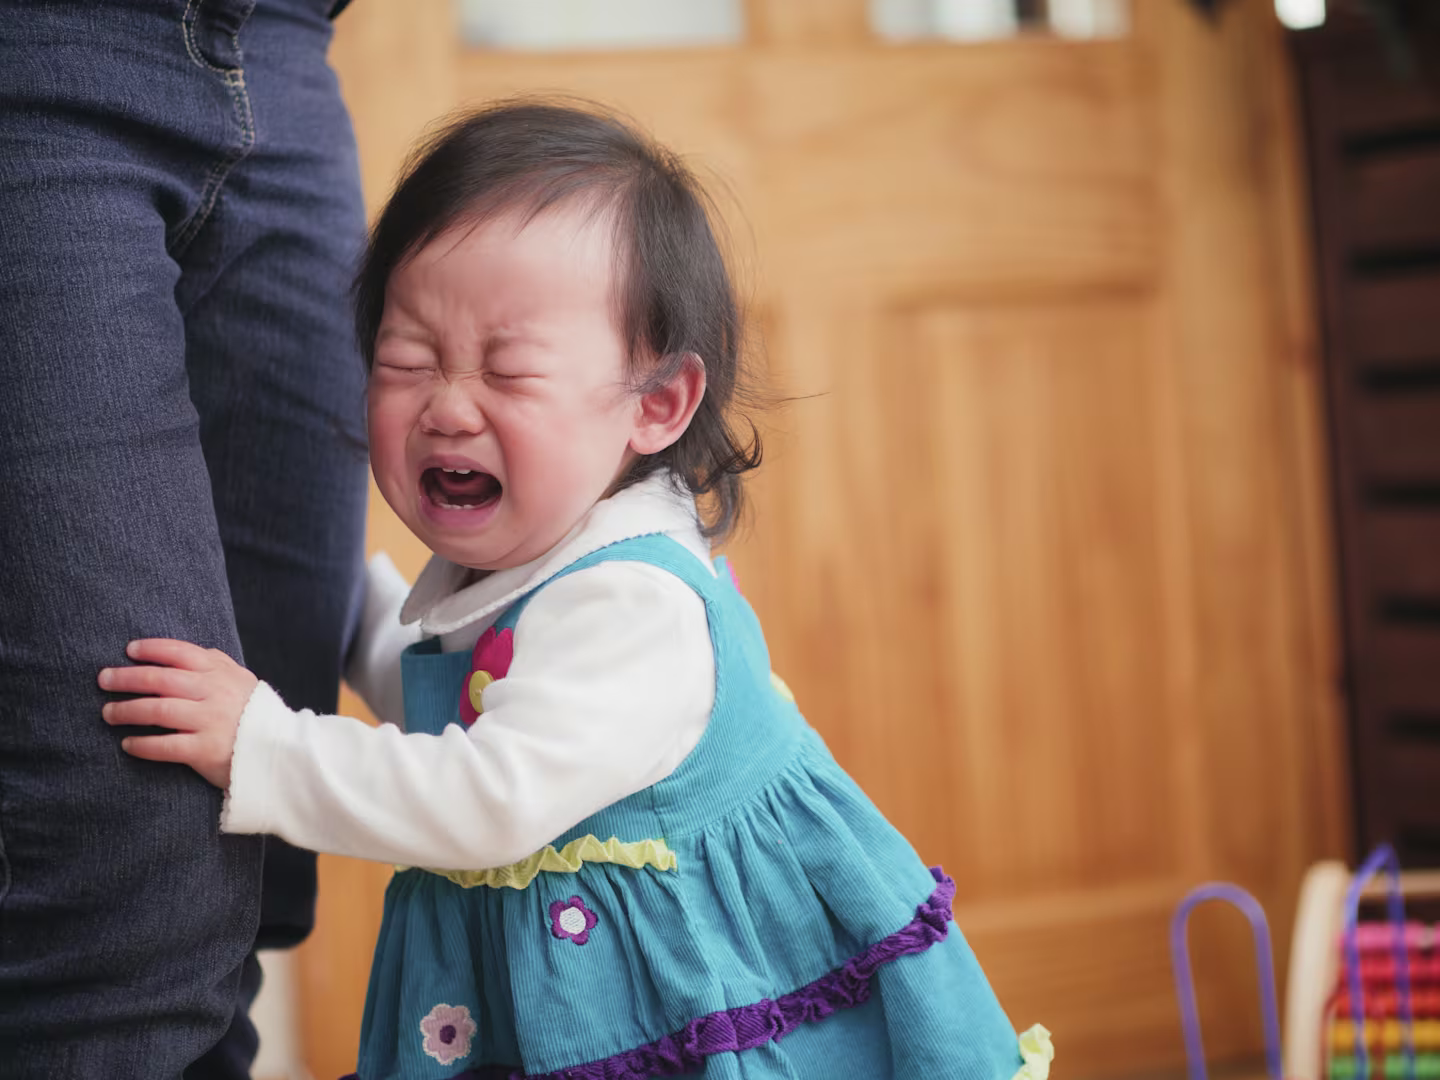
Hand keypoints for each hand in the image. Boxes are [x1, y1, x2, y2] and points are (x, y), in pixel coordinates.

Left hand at [99, 639, 258, 788]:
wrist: (280, 749)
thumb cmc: (254, 712)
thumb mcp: (240, 679)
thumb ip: (214, 664)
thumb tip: (178, 653)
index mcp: (220, 673)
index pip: (180, 653)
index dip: (151, 649)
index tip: (128, 650)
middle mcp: (213, 694)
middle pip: (160, 680)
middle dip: (127, 678)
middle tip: (104, 679)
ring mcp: (209, 722)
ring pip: (158, 711)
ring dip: (127, 710)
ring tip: (108, 713)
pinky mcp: (205, 750)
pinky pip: (166, 746)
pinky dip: (143, 745)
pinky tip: (128, 744)